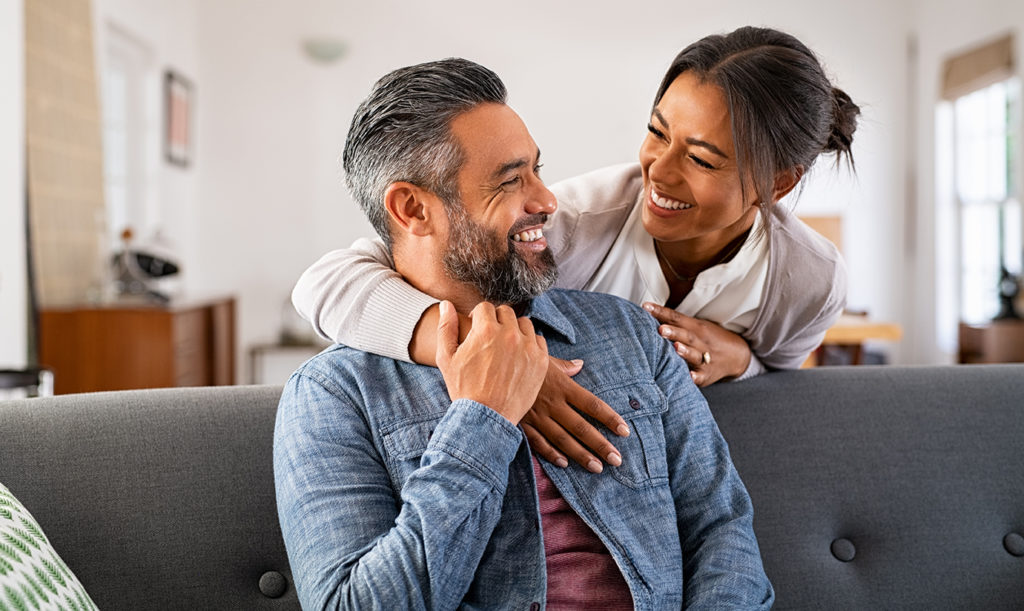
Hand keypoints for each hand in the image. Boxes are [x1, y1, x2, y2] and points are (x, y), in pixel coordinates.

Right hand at [436, 301, 548, 424]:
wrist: (486, 417)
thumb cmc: (463, 388)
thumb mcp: (446, 358)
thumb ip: (446, 327)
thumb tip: (446, 304)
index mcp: (485, 330)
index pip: (485, 307)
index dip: (478, 317)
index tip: (477, 328)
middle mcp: (509, 334)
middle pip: (506, 312)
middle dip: (496, 321)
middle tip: (491, 337)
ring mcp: (527, 347)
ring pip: (524, 324)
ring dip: (515, 330)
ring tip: (506, 345)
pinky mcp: (541, 361)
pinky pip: (538, 340)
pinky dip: (529, 344)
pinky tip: (519, 355)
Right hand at [520, 357, 630, 472]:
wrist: (489, 366)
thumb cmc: (519, 359)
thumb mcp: (543, 358)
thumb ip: (564, 365)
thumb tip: (580, 364)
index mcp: (562, 386)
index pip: (592, 404)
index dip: (610, 418)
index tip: (624, 431)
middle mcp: (552, 403)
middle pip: (581, 427)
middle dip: (600, 445)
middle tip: (616, 460)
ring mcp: (537, 416)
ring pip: (563, 439)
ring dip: (580, 455)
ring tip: (597, 467)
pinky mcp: (522, 423)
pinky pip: (538, 442)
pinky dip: (551, 454)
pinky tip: (564, 464)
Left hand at [642, 302, 751, 385]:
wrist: (737, 355)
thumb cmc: (706, 339)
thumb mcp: (695, 327)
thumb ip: (674, 322)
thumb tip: (647, 311)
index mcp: (695, 327)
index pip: (676, 318)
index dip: (661, 312)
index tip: (645, 307)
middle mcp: (700, 341)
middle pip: (686, 335)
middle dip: (673, 332)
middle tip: (660, 329)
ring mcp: (705, 358)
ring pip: (695, 355)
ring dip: (685, 352)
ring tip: (676, 348)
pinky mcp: (707, 374)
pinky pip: (701, 376)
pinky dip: (696, 376)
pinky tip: (689, 376)